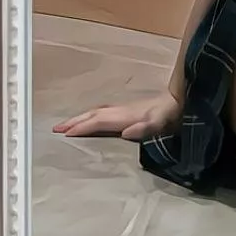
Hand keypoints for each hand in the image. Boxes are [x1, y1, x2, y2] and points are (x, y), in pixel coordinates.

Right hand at [53, 90, 181, 141]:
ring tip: (66, 125)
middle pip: (93, 114)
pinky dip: (91, 116)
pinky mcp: (129, 110)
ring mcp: (124, 108)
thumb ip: (144, 127)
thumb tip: (126, 132)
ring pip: (97, 112)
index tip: (64, 134)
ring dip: (80, 117)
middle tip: (55, 128)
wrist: (181, 101)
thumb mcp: (160, 123)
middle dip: (74, 121)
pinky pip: (103, 113)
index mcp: (125, 115)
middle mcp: (121, 110)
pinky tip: (91, 120)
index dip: (82, 127)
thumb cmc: (170, 115)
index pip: (98, 121)